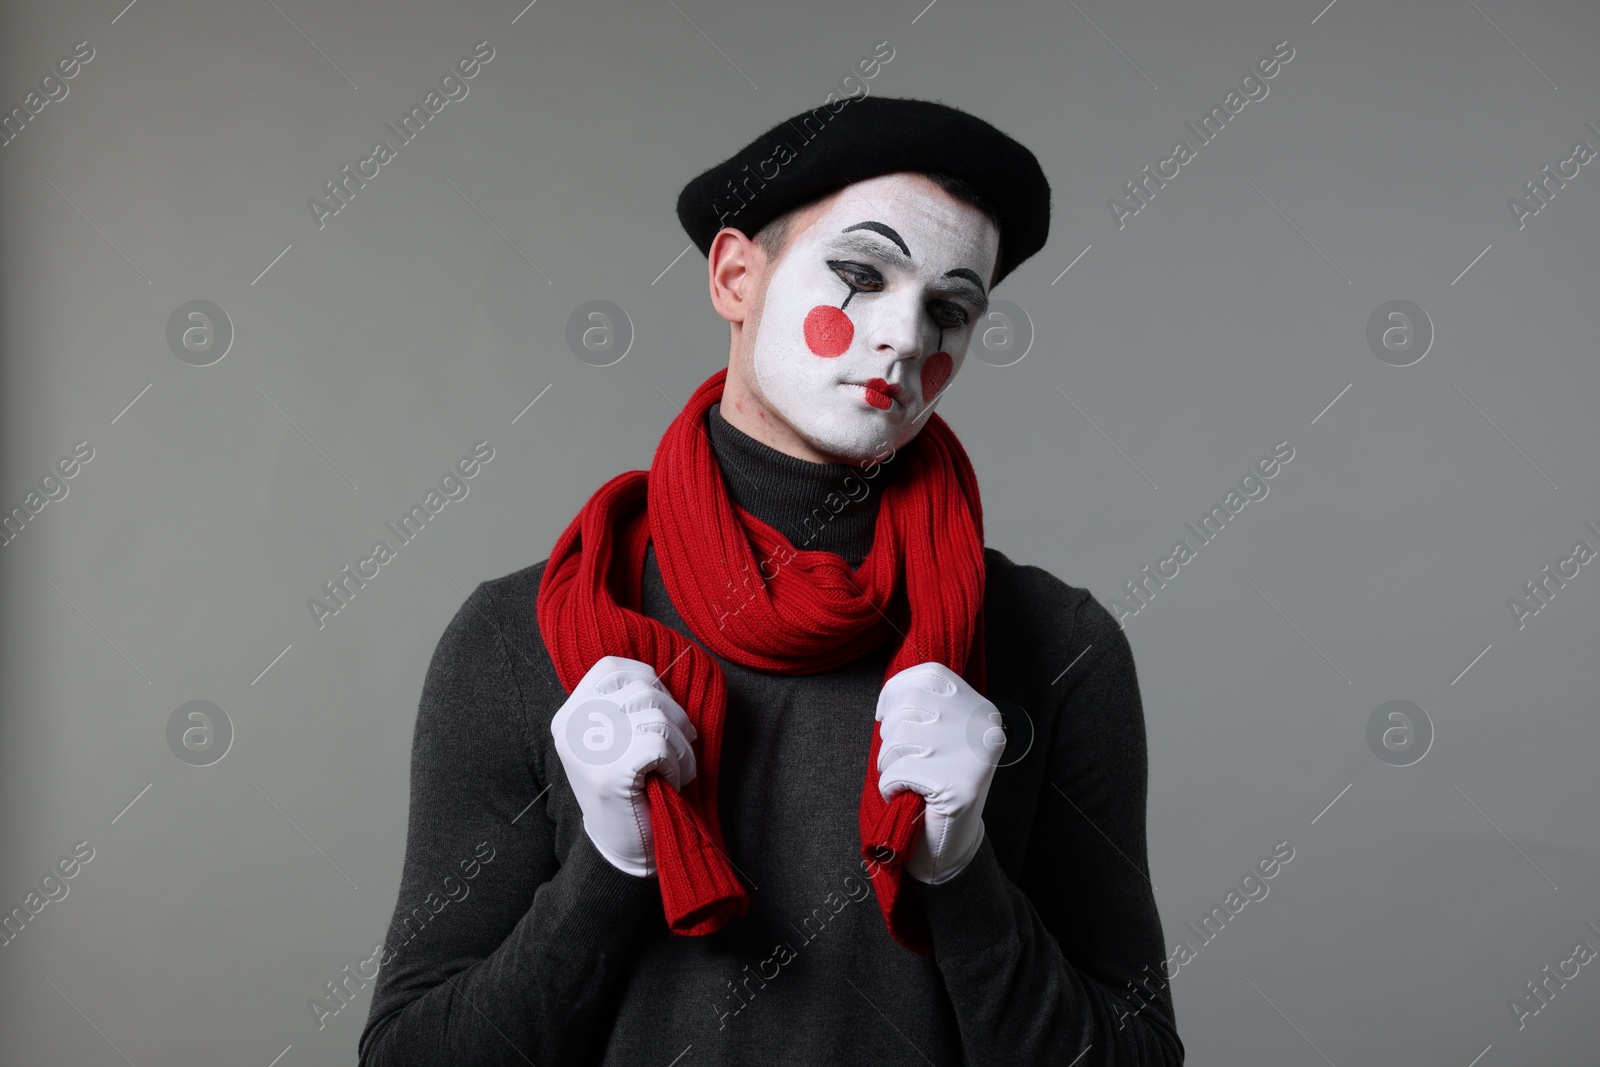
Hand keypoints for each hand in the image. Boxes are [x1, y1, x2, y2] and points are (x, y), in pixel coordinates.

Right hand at [550, 655, 697, 877]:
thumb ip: (625, 706)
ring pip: (655, 715)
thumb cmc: (628, 789)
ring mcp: (588, 750)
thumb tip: (665, 676)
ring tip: (679, 765)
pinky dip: (677, 761)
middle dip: (675, 714)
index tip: (664, 707)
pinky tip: (671, 779)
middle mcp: (571, 728)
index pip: (611, 668)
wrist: (621, 849)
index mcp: (568, 716)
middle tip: (683, 742)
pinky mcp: (610, 772)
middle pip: (642, 689)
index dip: (648, 679)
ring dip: (681, 743)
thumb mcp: (614, 740)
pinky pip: (660, 744)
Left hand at [875, 662, 1004, 884]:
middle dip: (890, 733)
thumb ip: (926, 710)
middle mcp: (983, 729)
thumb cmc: (936, 784)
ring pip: (900, 737)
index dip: (896, 690)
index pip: (930, 675)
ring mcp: (973, 757)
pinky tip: (905, 795)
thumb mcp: (940, 738)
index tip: (884, 712)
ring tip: (905, 778)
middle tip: (899, 759)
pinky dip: (890, 785)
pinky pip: (898, 771)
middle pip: (910, 704)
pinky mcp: (957, 787)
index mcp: (981, 711)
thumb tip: (888, 696)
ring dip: (888, 762)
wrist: (950, 844)